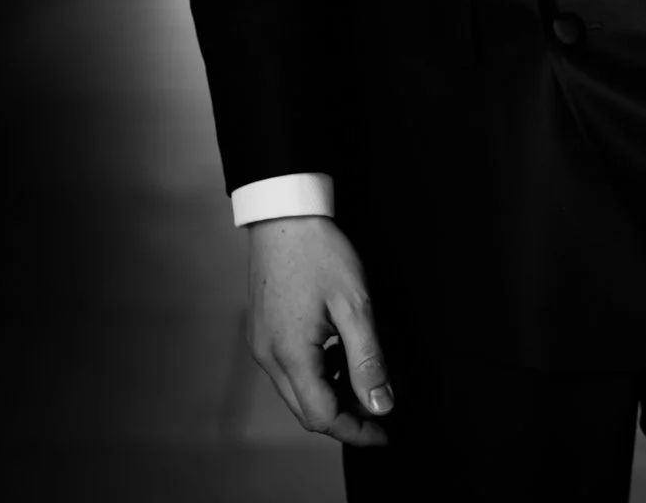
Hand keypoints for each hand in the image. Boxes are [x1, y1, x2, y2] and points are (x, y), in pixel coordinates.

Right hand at [246, 215, 393, 447]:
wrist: (283, 212)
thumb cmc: (319, 252)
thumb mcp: (354, 304)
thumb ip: (368, 359)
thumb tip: (381, 405)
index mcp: (290, 356)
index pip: (322, 416)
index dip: (356, 430)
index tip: (384, 432)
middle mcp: (268, 357)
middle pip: (307, 410)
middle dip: (345, 416)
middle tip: (379, 407)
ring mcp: (261, 345)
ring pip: (297, 392)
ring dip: (330, 394)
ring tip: (362, 375)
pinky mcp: (261, 332)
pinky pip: (288, 370)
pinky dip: (315, 373)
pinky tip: (337, 353)